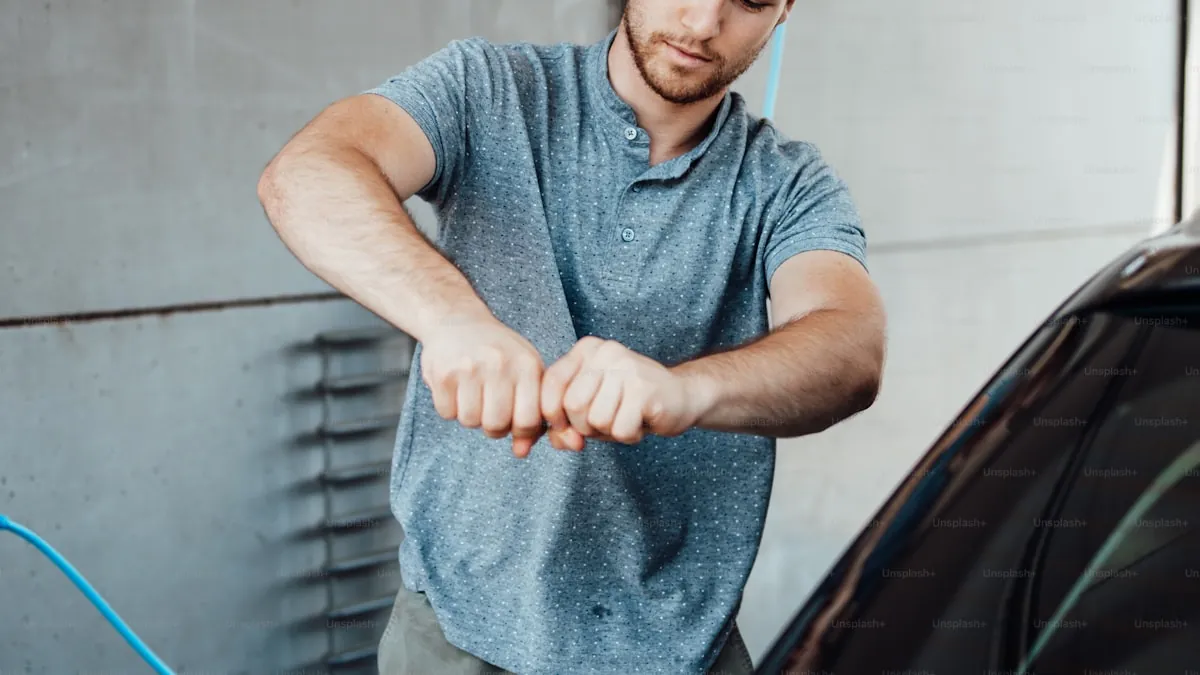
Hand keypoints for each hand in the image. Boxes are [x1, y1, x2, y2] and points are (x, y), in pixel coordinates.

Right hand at [420, 314, 580, 457]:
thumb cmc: (499, 354)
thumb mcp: (524, 373)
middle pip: (496, 425)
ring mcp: (469, 367)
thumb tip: (521, 453)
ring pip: (470, 422)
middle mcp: (500, 363)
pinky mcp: (443, 372)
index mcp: (527, 364)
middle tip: (489, 410)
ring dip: (470, 416)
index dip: (521, 431)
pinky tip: (455, 388)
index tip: (514, 421)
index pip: (529, 421)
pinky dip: (450, 408)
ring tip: (473, 395)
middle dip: (493, 427)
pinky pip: (447, 413)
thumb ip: (531, 414)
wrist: (457, 320)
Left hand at [539, 336, 699, 448]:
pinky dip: (628, 436)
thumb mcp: (592, 406)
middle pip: (571, 404)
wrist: (682, 396)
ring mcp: (627, 369)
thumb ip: (565, 422)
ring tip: (625, 419)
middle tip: (606, 422)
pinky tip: (639, 422)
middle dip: (584, 426)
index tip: (565, 426)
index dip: (552, 413)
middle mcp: (606, 352)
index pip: (551, 381)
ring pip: (595, 419)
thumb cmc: (631, 402)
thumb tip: (560, 441)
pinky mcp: (645, 390)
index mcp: (587, 349)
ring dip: (609, 432)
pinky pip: (620, 429)